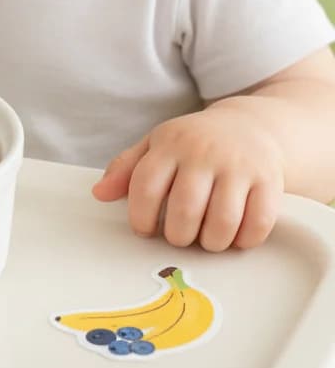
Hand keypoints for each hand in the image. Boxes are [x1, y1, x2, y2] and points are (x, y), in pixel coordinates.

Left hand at [91, 107, 283, 250]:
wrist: (250, 125)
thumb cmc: (194, 143)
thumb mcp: (156, 145)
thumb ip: (126, 169)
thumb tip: (98, 194)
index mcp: (170, 144)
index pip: (145, 185)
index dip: (140, 216)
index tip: (144, 229)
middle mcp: (203, 153)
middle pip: (184, 209)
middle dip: (177, 235)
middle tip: (178, 236)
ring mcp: (238, 166)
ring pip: (222, 222)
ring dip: (210, 242)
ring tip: (205, 239)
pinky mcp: (269, 181)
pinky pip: (257, 224)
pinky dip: (244, 240)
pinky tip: (234, 236)